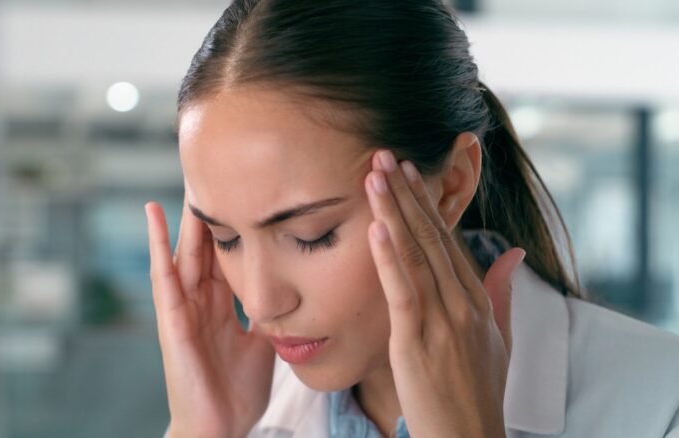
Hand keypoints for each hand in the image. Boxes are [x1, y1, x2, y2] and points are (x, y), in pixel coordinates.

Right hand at [146, 198, 274, 437]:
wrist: (219, 427)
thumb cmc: (235, 390)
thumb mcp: (262, 344)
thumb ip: (269, 317)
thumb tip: (291, 295)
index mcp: (224, 303)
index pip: (230, 252)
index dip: (236, 221)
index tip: (247, 188)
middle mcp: (202, 298)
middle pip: (208, 243)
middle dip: (213, 209)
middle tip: (218, 169)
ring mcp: (184, 306)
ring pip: (186, 249)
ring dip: (187, 215)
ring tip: (190, 176)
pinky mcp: (172, 318)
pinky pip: (165, 275)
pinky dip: (157, 244)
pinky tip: (155, 213)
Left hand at [364, 150, 525, 437]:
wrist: (468, 437)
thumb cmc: (478, 391)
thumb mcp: (497, 338)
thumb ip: (500, 292)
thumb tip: (513, 254)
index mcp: (477, 300)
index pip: (447, 240)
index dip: (427, 204)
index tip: (410, 172)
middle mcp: (462, 303)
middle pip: (431, 237)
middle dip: (407, 193)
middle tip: (386, 155)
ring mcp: (442, 321)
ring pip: (415, 255)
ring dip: (394, 211)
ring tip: (376, 175)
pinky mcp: (418, 341)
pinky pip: (402, 291)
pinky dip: (389, 257)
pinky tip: (377, 227)